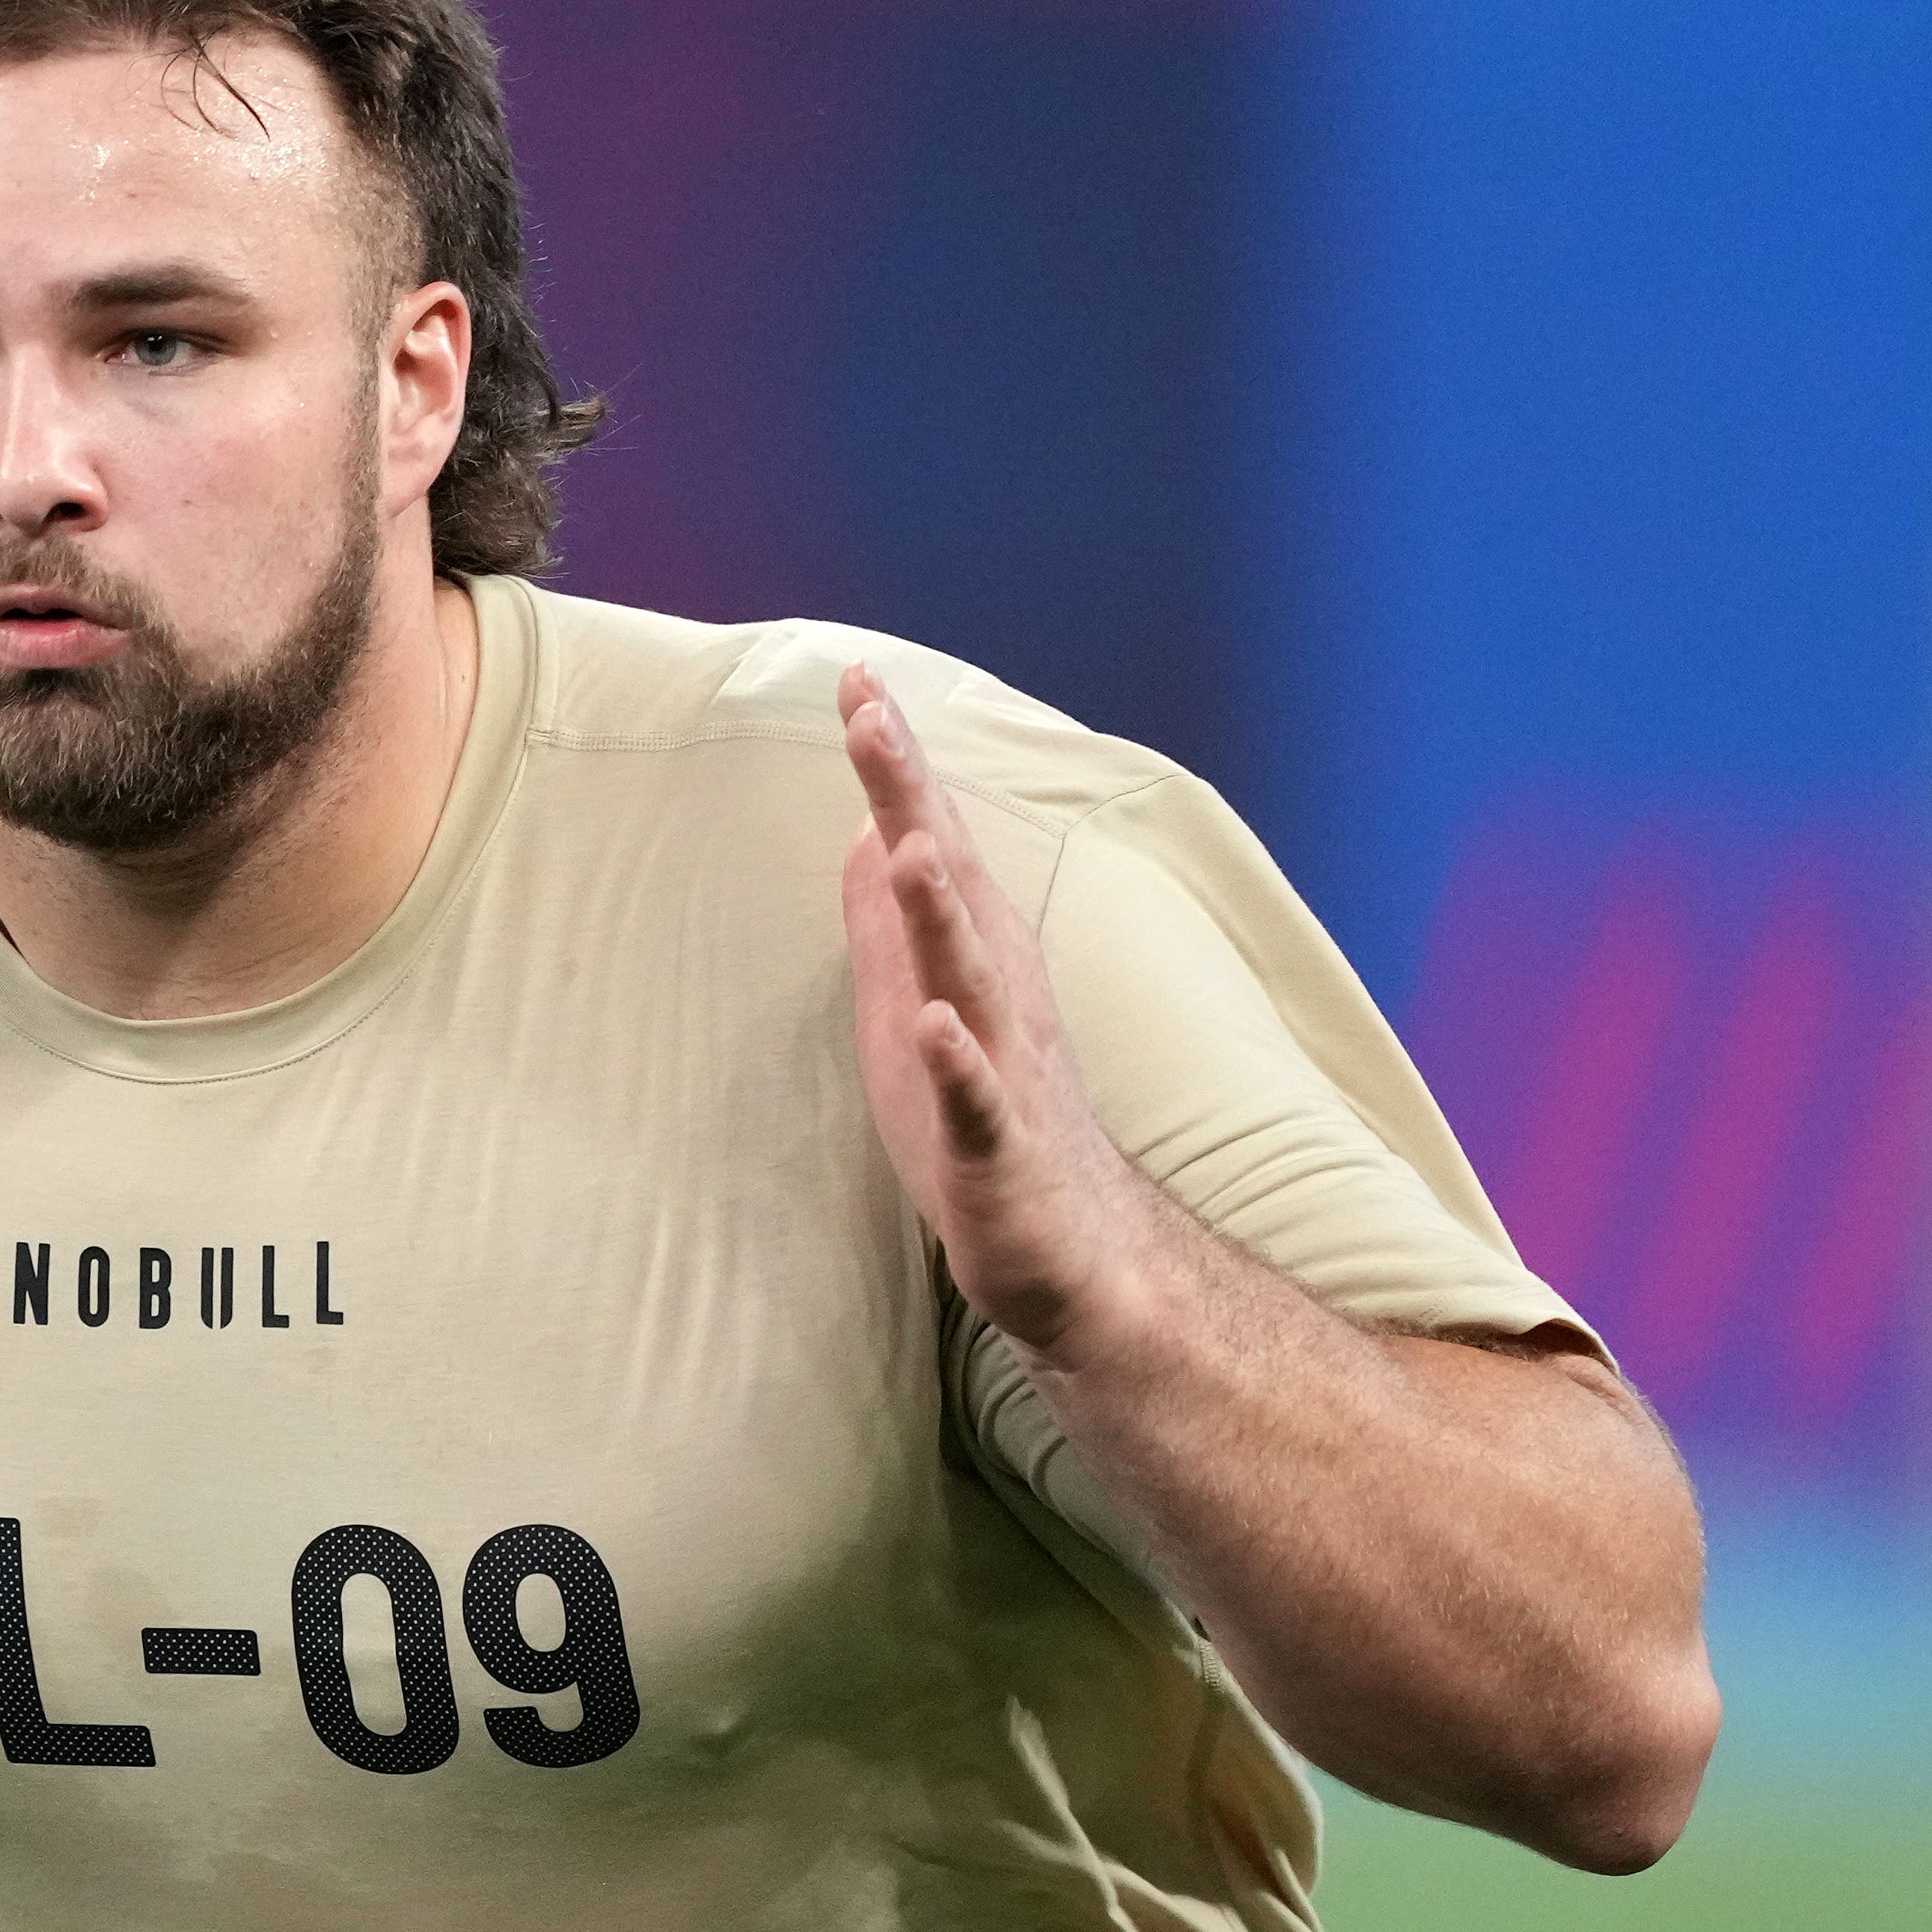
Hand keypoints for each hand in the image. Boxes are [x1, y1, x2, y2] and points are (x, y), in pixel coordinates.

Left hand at [837, 662, 1165, 1361]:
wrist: (1075, 1252)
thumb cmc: (987, 1124)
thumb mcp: (913, 1014)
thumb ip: (890, 925)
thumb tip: (867, 833)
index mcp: (971, 959)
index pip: (926, 842)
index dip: (892, 767)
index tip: (855, 680)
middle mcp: (995, 995)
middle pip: (949, 882)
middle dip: (911, 798)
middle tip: (872, 712)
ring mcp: (1003, 1070)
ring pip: (969, 979)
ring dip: (940, 914)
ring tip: (907, 847)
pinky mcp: (1002, 1152)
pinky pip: (981, 1103)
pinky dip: (961, 1062)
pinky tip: (937, 1024)